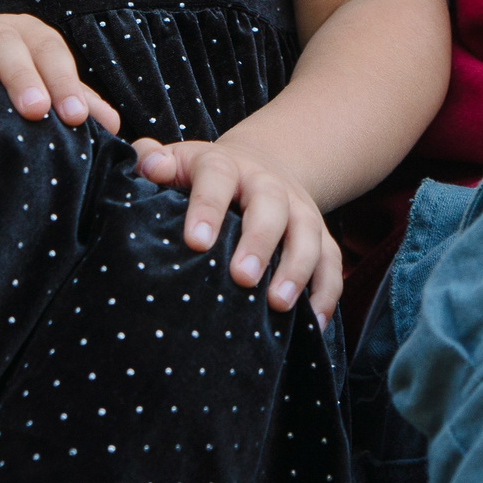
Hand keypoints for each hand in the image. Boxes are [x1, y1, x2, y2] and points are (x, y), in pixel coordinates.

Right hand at [0, 15, 120, 133]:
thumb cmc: (0, 85)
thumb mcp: (36, 87)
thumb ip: (71, 103)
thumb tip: (112, 128)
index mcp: (22, 37)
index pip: (49, 51)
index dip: (64, 80)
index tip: (77, 117)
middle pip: (4, 41)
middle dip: (21, 74)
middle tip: (35, 109)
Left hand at [133, 137, 342, 322]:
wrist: (258, 166)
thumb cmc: (203, 177)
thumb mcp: (176, 161)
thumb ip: (151, 159)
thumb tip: (150, 167)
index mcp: (224, 165)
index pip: (216, 177)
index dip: (207, 207)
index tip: (195, 242)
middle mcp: (266, 184)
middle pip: (270, 205)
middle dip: (259, 241)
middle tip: (242, 278)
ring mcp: (298, 209)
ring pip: (308, 233)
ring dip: (298, 268)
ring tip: (279, 304)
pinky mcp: (320, 235)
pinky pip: (332, 262)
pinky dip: (326, 291)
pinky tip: (313, 323)